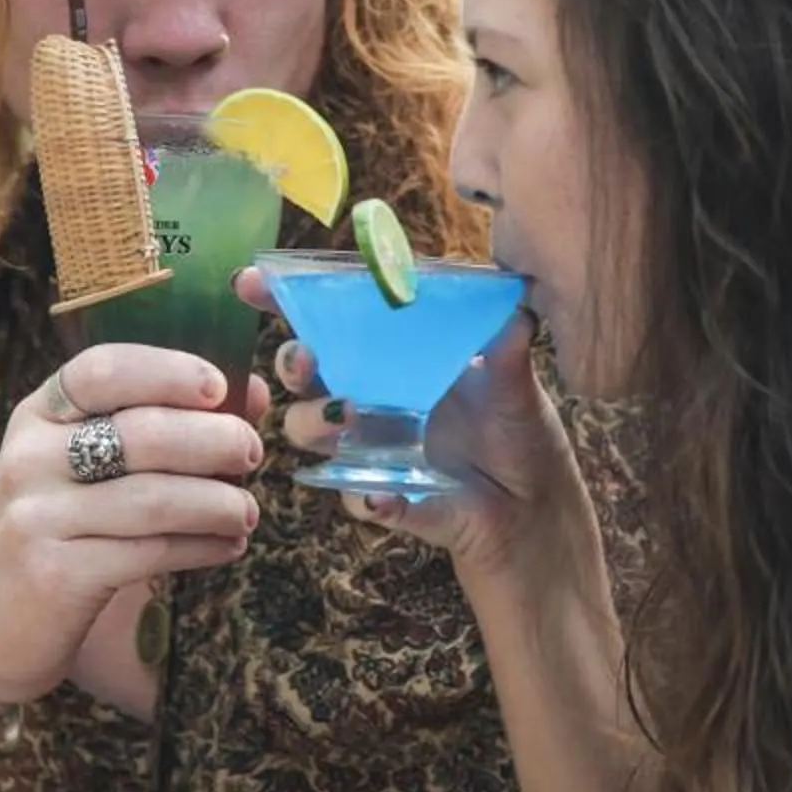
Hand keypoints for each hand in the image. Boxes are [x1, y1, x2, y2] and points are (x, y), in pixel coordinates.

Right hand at [0, 344, 267, 711]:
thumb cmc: (49, 533)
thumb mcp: (77, 468)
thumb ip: (152, 424)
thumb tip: (249, 394)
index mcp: (36, 417)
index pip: (101, 369)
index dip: (168, 370)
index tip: (219, 386)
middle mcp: (30, 459)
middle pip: (142, 432)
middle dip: (214, 440)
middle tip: (250, 453)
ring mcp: (40, 518)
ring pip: (155, 498)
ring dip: (219, 503)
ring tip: (246, 512)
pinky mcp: (57, 575)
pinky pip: (151, 552)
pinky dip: (203, 547)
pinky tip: (227, 546)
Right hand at [238, 266, 593, 586]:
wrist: (537, 509)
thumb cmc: (519, 436)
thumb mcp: (517, 384)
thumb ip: (509, 345)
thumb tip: (514, 305)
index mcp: (394, 360)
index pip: (333, 321)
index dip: (288, 300)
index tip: (254, 282)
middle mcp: (372, 401)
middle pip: (306, 375)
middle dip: (292, 360)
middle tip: (305, 357)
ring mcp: (372, 451)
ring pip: (312, 433)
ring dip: (315, 422)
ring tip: (346, 415)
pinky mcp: (389, 499)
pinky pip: (361, 498)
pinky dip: (366, 497)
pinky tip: (380, 495)